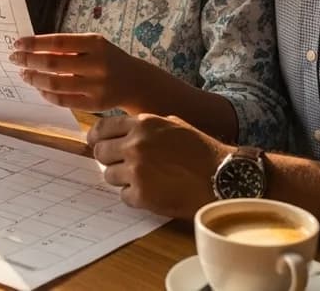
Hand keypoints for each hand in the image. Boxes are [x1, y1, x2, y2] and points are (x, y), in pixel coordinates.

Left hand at [9, 33, 149, 111]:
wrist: (136, 81)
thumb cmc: (107, 59)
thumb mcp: (93, 45)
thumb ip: (67, 47)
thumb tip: (31, 49)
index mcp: (96, 43)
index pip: (58, 42)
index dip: (34, 43)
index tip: (17, 44)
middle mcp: (98, 64)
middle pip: (53, 64)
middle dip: (29, 61)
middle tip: (15, 59)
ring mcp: (97, 86)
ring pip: (56, 84)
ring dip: (34, 79)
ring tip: (24, 74)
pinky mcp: (95, 104)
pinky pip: (63, 101)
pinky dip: (46, 94)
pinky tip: (38, 87)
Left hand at [88, 113, 230, 218]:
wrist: (221, 177)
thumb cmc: (201, 151)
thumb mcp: (173, 125)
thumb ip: (145, 126)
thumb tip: (120, 132)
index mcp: (142, 124)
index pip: (102, 128)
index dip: (97, 138)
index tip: (97, 144)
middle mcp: (135, 145)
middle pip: (100, 153)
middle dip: (109, 159)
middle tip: (123, 165)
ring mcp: (137, 170)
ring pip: (109, 176)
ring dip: (123, 179)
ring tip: (145, 179)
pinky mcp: (142, 194)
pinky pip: (124, 196)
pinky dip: (135, 196)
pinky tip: (153, 192)